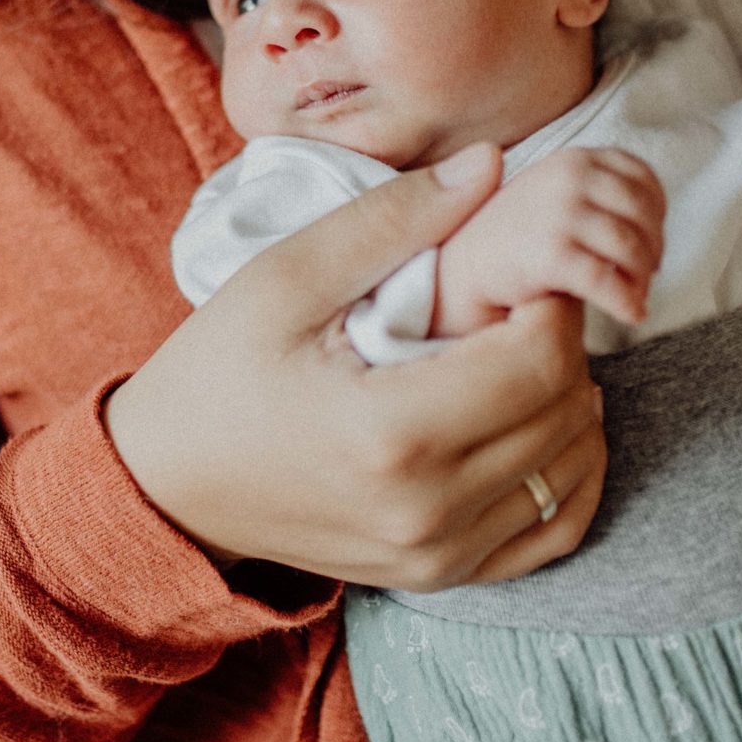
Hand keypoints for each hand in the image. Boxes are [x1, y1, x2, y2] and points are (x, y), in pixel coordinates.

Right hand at [106, 143, 608, 591]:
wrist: (167, 487)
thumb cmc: (216, 373)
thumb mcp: (284, 278)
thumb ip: (391, 219)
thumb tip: (493, 165)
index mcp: (391, 434)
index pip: (541, 360)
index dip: (552, 302)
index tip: (516, 275)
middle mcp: (426, 509)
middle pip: (567, 410)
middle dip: (559, 344)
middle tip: (510, 309)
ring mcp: (437, 555)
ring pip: (573, 468)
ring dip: (567, 402)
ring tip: (508, 360)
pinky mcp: (440, 575)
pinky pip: (556, 528)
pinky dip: (567, 472)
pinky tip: (534, 424)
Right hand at [433, 147, 666, 334]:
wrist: (462, 267)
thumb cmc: (516, 235)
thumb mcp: (555, 192)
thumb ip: (599, 194)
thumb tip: (654, 230)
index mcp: (575, 158)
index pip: (642, 177)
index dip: (658, 213)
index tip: (652, 241)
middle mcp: (569, 177)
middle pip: (642, 213)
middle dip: (653, 249)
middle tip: (646, 275)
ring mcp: (560, 213)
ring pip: (631, 247)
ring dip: (641, 278)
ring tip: (635, 296)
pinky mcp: (550, 254)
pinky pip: (607, 280)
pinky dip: (627, 301)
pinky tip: (632, 314)